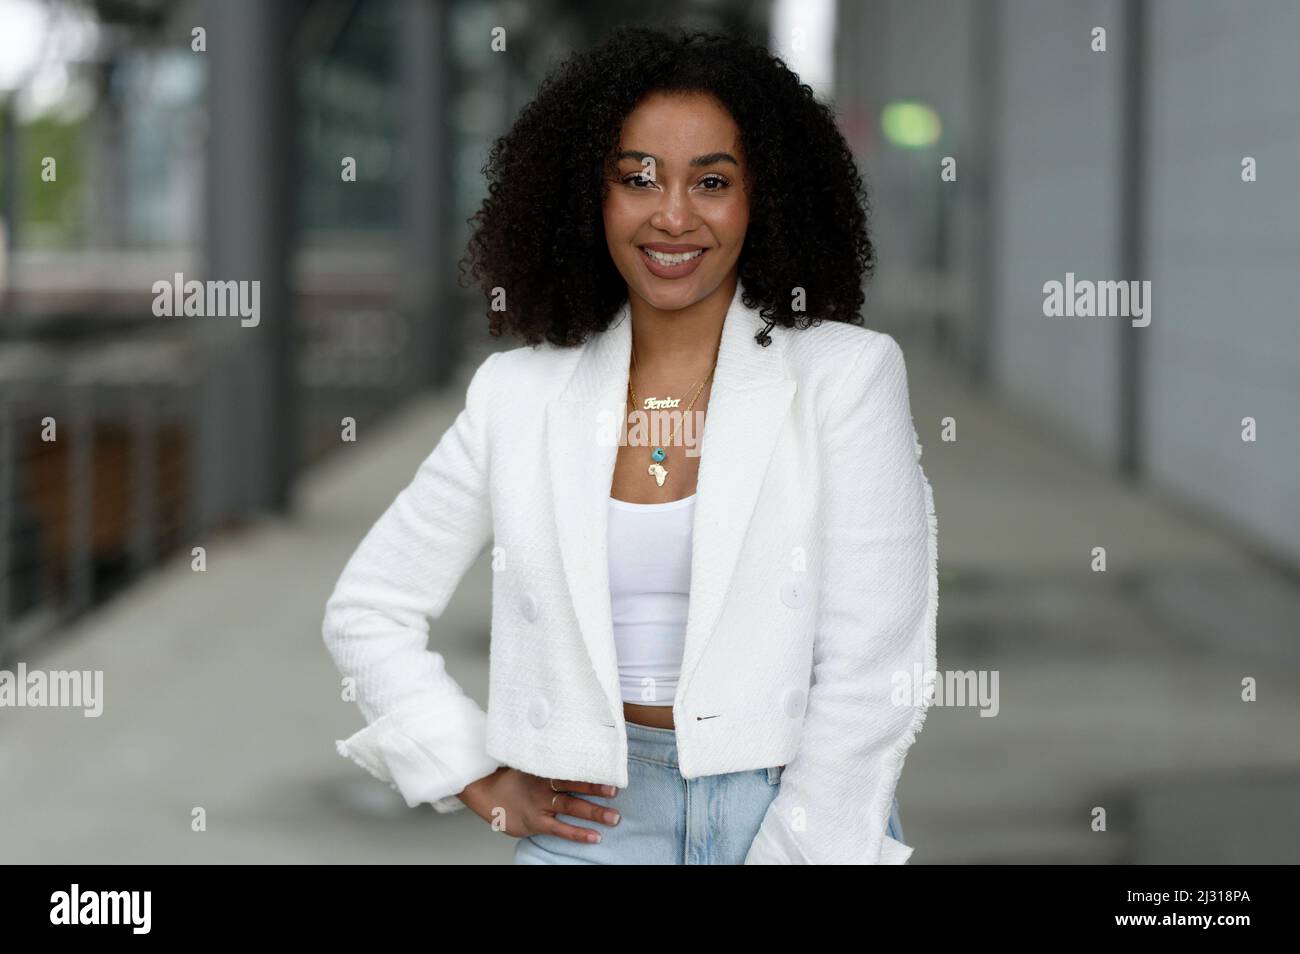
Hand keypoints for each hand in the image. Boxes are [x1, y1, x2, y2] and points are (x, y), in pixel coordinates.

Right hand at [458, 767, 621, 841]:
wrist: (486, 793)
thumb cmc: (513, 780)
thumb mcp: (532, 764)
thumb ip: (551, 761)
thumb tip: (576, 751)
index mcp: (546, 769)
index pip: (572, 767)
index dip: (591, 768)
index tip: (610, 768)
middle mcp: (545, 785)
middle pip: (575, 785)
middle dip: (597, 788)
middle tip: (616, 790)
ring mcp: (541, 804)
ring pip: (571, 807)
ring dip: (594, 812)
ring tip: (613, 817)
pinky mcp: (537, 822)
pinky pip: (561, 829)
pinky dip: (578, 833)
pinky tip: (594, 836)